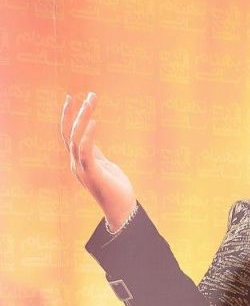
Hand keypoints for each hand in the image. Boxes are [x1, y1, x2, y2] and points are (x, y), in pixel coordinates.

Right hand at [61, 92, 137, 229]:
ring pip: (75, 138)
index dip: (70, 115)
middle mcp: (76, 163)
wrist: (123, 211)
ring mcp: (82, 168)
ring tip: (90, 102)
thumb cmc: (116, 189)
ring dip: (82, 118)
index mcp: (79, 160)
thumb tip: (92, 137)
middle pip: (69, 132)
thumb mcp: (105, 164)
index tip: (74, 97)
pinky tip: (94, 122)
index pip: (70, 133)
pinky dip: (88, 135)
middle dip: (76, 112)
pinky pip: (85, 151)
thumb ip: (96, 152)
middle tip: (88, 95)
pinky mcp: (92, 173)